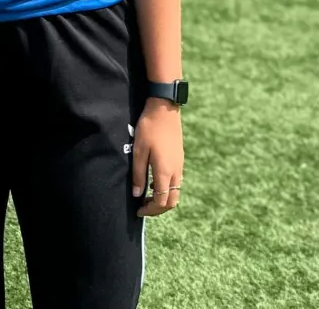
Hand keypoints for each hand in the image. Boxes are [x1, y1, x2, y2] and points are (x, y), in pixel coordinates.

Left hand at [132, 98, 183, 217]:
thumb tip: (137, 195)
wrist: (164, 108)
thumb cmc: (149, 128)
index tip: (138, 211)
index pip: (161, 202)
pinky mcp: (180, 158)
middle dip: (158, 209)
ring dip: (163, 198)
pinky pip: (177, 181)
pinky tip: (154, 180)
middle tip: (144, 207)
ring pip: (176, 191)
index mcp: (165, 172)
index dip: (150, 210)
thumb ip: (138, 175)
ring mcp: (180, 165)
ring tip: (148, 195)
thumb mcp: (139, 151)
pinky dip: (167, 188)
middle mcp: (176, 171)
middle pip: (172, 201)